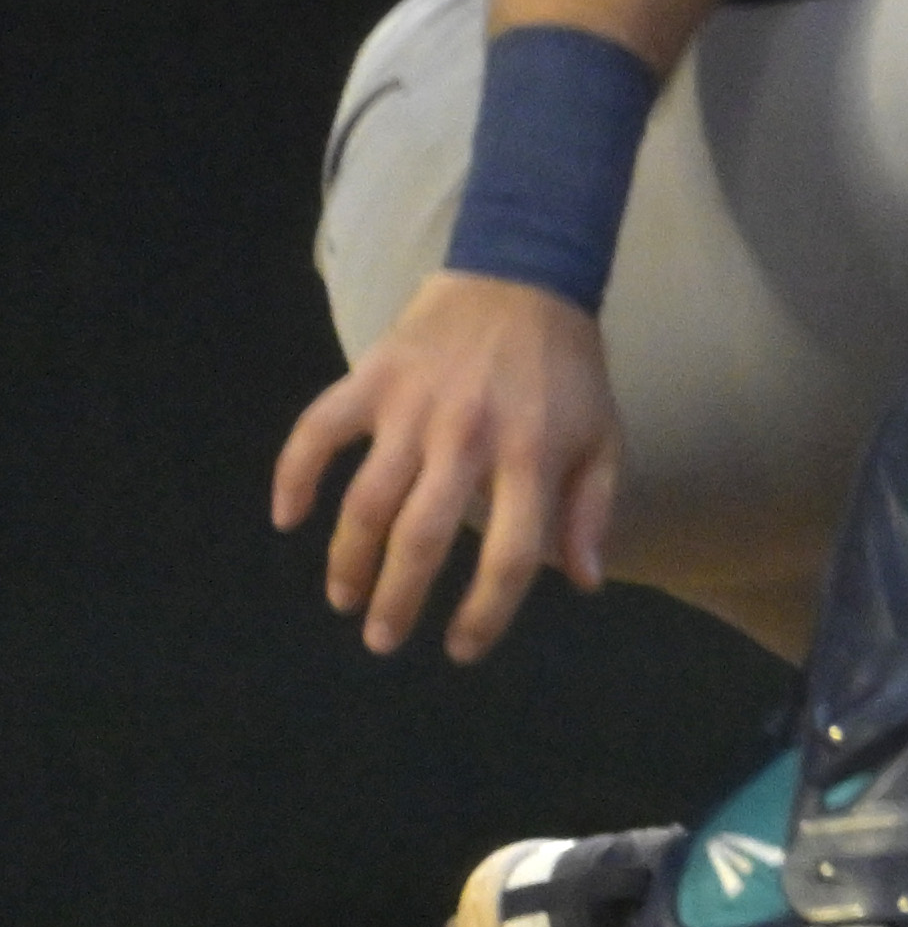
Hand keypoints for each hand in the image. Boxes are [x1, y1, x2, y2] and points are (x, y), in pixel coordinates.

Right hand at [272, 273, 621, 663]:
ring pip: (366, 501)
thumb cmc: (566, 370)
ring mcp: (413, 408)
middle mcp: (467, 439)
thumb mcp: (600, 437)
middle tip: (382, 639)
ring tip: (344, 598)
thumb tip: (581, 583)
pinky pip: (317, 432)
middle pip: (421, 539)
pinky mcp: (372, 379)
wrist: (524, 278)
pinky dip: (294, 475)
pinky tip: (288, 517)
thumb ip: (590, 511)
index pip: (509, 556)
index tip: (461, 648)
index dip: (485, 614)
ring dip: (347, 559)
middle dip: (397, 600)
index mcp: (532, 457)